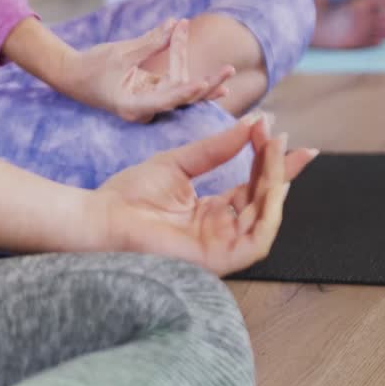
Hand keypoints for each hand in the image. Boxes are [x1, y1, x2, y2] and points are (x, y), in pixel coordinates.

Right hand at [62, 18, 233, 122]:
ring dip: (197, 75)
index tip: (203, 84)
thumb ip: (150, 42)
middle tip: (228, 72)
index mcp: (133, 106)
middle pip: (181, 98)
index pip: (164, 100)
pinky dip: (184, 70)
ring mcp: (148, 102)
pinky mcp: (150, 93)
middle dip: (206, 84)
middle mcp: (144, 109)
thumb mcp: (121, 53)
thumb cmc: (91, 66)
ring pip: (180, 90)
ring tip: (221, 65)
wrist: (71, 76)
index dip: (185, 92)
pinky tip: (214, 77)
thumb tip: (175, 24)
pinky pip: (174, 83)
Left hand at [97, 112, 317, 274]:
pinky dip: (269, 215)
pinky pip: (257, 242)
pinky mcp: (217, 261)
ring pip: (264, 220)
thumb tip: (252, 124)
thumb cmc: (131, 194)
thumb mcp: (180, 163)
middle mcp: (220, 231)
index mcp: (210, 212)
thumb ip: (216, 148)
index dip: (270, 164)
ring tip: (274, 154)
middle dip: (276, 169)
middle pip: (262, 202)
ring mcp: (220, 248)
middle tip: (279, 138)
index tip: (282, 134)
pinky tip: (271, 187)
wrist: (102, 216)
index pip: (251, 188)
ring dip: (275, 186)